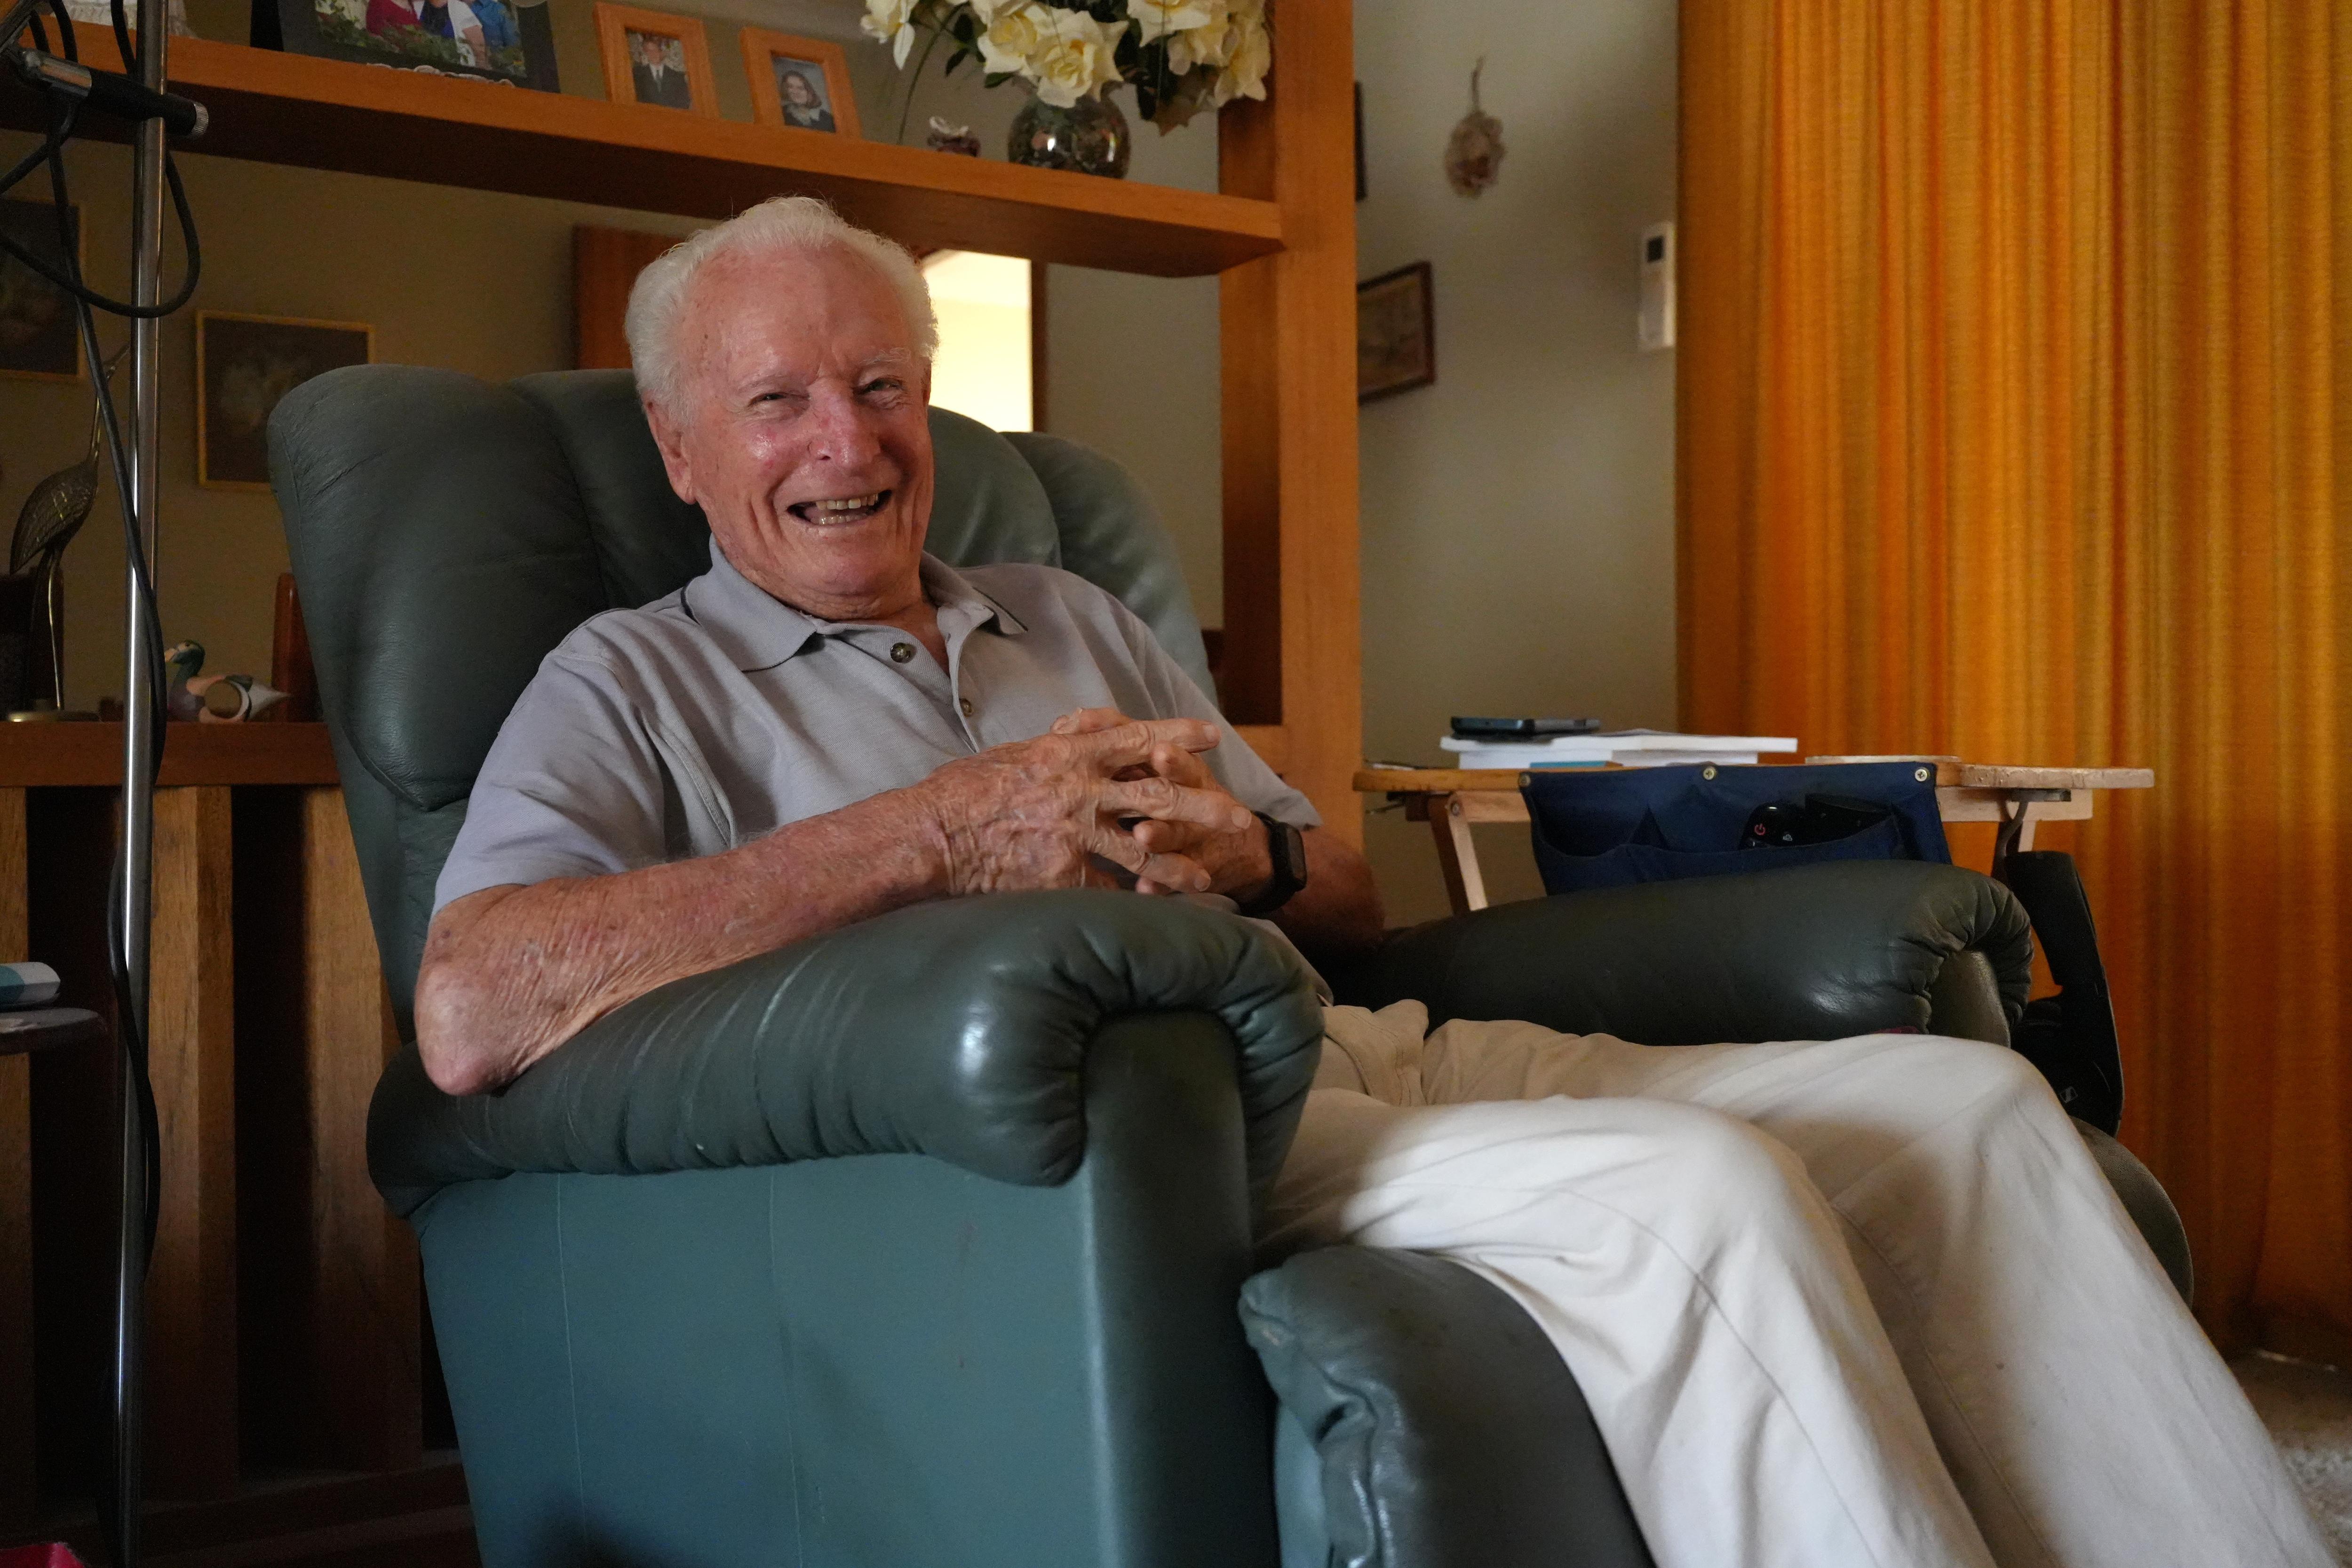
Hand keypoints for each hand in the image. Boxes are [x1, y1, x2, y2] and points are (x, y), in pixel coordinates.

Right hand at [907, 713, 1252, 895]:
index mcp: (1067, 753)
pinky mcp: (1062, 877)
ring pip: (1144, 853)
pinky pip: (1107, 895)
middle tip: (1239, 817)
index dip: (1178, 737)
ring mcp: (1074, 835)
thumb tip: (1078, 731)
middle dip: (1204, 807)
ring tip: (1209, 880)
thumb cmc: (961, 794)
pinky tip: (1153, 919)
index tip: (1212, 738)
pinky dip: (1130, 908)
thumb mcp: (1012, 755)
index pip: (1136, 738)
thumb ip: (1052, 747)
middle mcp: (1080, 790)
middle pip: (1158, 796)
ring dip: (1181, 867)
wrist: (931, 836)